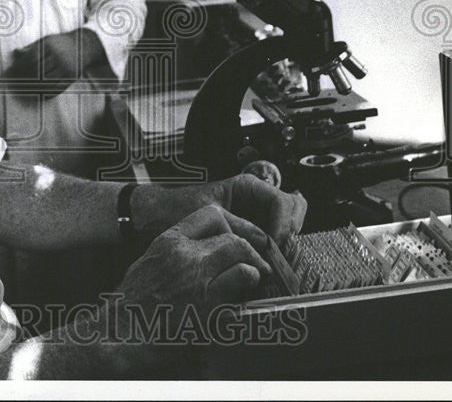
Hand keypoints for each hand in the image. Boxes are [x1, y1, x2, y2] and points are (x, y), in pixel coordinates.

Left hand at [5, 29, 106, 97]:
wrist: (82, 45)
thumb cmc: (59, 43)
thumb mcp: (45, 40)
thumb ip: (30, 47)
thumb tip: (15, 53)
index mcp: (50, 45)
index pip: (31, 59)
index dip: (20, 67)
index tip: (13, 72)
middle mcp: (58, 56)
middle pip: (37, 71)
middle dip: (25, 78)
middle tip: (16, 83)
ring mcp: (66, 67)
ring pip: (46, 81)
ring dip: (34, 87)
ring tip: (25, 90)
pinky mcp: (72, 76)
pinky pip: (57, 88)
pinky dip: (47, 93)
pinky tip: (39, 94)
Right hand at [102, 205, 271, 372]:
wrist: (123, 333)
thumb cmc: (133, 302)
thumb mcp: (150, 261)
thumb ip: (177, 250)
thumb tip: (206, 249)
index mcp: (169, 241)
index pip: (211, 215)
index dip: (231, 226)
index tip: (238, 238)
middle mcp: (184, 255)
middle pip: (231, 238)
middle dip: (249, 250)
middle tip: (257, 264)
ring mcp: (197, 278)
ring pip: (240, 256)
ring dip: (253, 268)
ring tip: (255, 278)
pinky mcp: (208, 305)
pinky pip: (241, 285)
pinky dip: (248, 289)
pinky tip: (245, 297)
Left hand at [134, 174, 306, 247]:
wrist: (157, 218)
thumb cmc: (177, 209)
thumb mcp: (208, 215)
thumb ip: (237, 226)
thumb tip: (265, 242)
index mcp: (248, 187)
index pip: (282, 201)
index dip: (284, 224)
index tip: (275, 244)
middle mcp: (257, 200)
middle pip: (294, 209)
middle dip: (290, 231)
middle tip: (278, 253)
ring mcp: (257, 217)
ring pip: (290, 226)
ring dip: (286, 244)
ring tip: (272, 261)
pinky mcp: (252, 235)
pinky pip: (276, 242)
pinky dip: (276, 253)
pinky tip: (265, 265)